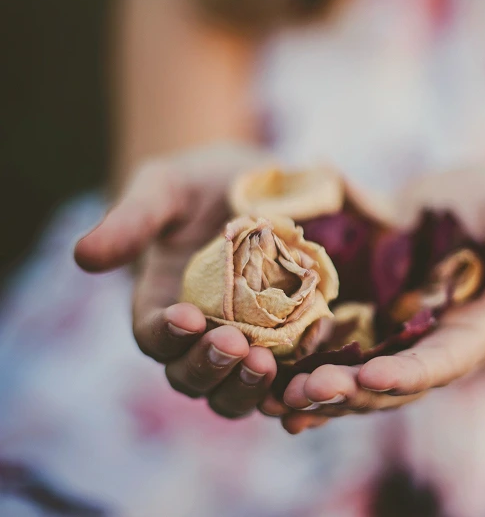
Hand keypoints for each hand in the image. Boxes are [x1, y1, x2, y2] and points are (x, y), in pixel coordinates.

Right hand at [75, 144, 278, 418]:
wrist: (255, 186)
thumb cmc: (200, 185)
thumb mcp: (165, 189)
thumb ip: (132, 220)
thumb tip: (84, 255)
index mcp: (161, 307)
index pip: (154, 338)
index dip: (165, 335)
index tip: (187, 316)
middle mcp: (199, 338)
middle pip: (192, 378)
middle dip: (209, 368)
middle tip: (235, 344)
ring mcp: (243, 346)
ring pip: (235, 392)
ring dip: (247, 387)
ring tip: (266, 364)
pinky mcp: (286, 345)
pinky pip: (285, 381)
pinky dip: (290, 389)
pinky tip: (307, 377)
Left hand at [264, 166, 484, 433]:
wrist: (446, 208)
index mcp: (473, 331)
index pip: (445, 361)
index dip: (411, 373)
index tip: (372, 376)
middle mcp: (431, 351)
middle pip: (392, 386)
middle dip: (351, 393)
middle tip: (306, 392)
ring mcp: (393, 347)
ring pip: (356, 385)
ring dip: (319, 396)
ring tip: (276, 398)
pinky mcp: (362, 335)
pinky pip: (332, 364)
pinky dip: (302, 379)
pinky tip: (266, 389)